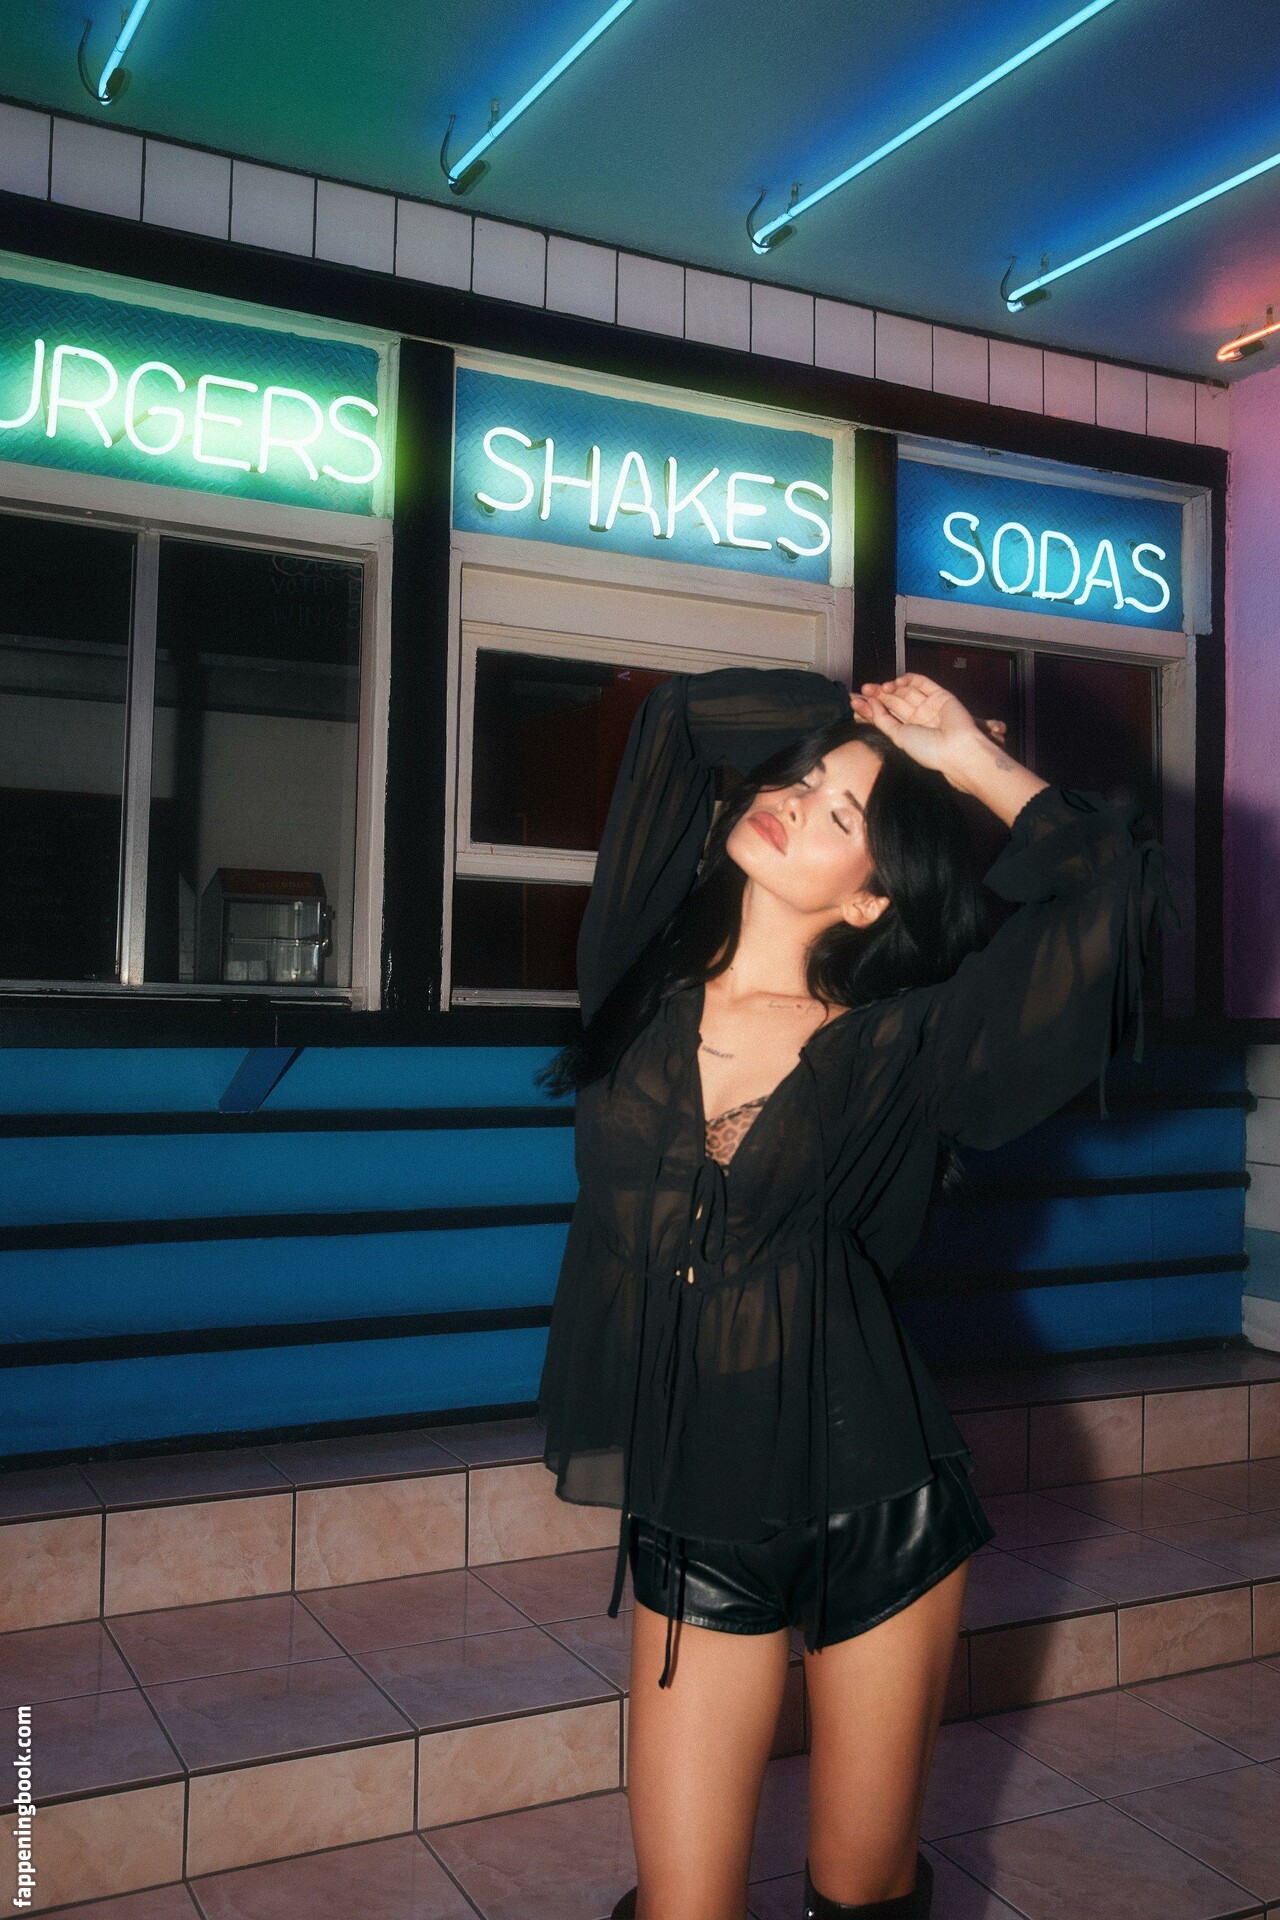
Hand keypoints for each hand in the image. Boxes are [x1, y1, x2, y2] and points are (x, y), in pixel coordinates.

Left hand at [850, 674, 1008, 777]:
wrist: (955, 748)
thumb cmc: (928, 750)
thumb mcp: (898, 737)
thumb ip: (882, 720)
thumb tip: (869, 704)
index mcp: (909, 732)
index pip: (886, 715)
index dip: (871, 707)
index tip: (855, 702)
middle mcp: (919, 718)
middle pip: (894, 701)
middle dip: (877, 695)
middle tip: (864, 689)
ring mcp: (929, 706)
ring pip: (906, 691)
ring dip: (890, 687)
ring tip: (878, 688)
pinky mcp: (940, 695)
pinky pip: (922, 683)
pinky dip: (908, 679)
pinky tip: (896, 682)